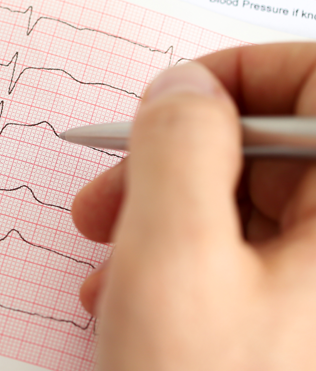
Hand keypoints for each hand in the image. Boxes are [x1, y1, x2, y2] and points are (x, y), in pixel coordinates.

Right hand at [72, 43, 315, 369]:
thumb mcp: (171, 257)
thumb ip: (176, 144)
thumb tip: (182, 86)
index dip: (243, 73)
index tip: (170, 102)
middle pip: (281, 149)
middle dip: (178, 162)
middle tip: (106, 195)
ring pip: (253, 209)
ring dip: (164, 219)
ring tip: (101, 262)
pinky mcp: (301, 324)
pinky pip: (246, 263)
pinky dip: (179, 265)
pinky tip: (126, 300)